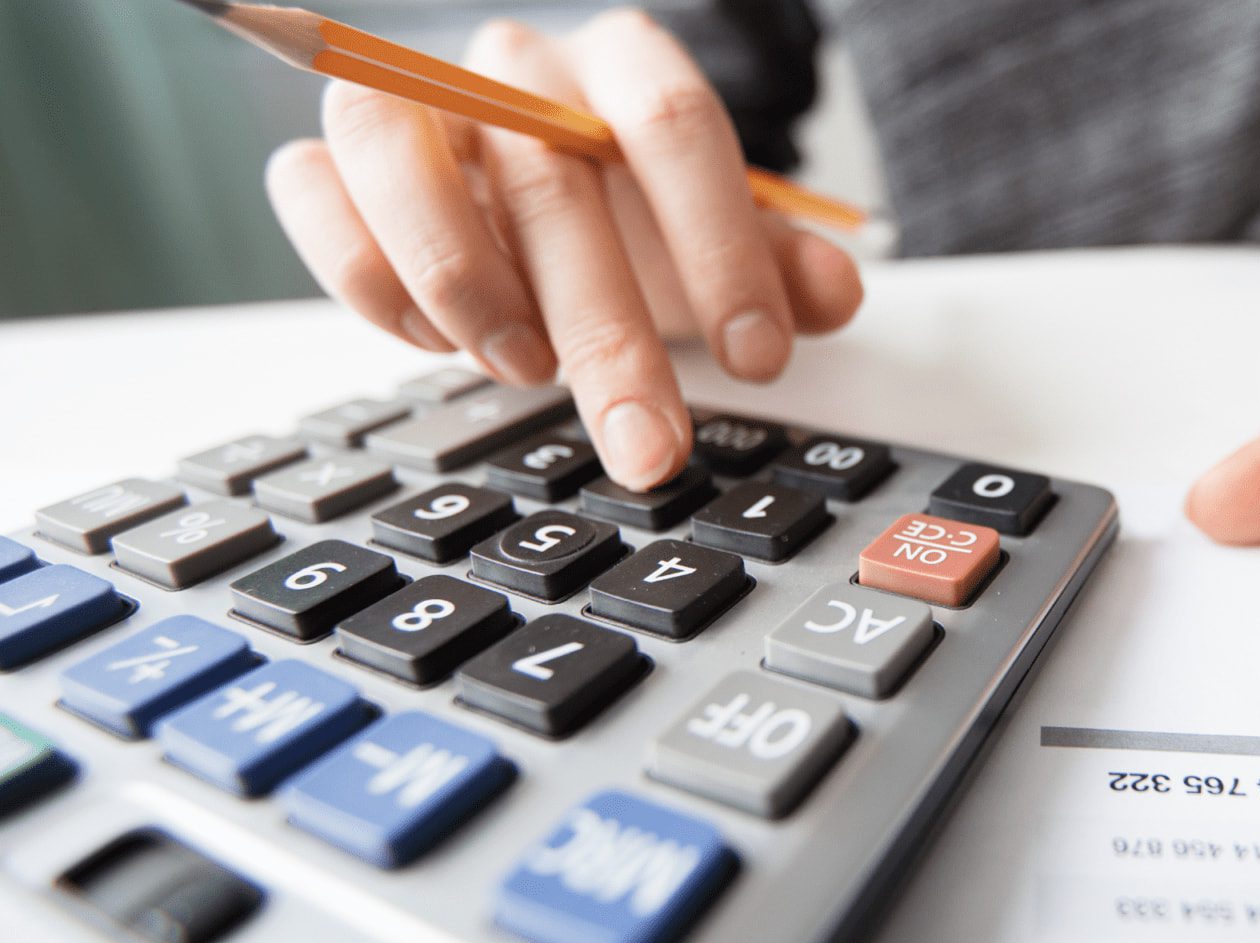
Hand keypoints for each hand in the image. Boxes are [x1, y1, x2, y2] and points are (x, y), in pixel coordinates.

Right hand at [265, 10, 861, 488]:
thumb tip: (834, 293)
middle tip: (648, 446)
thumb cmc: (635, 217)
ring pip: (394, 149)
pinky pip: (310, 190)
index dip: (719, 247)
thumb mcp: (718, 243)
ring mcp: (414, 101)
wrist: (539, 191)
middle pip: (551, 178)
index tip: (757, 358)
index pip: (674, 124)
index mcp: (625, 63)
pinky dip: (366, 276)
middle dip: (608, 334)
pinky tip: (435, 345)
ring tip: (527, 375)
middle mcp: (515, 68)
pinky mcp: (333, 155)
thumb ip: (781, 267)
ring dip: (460, 279)